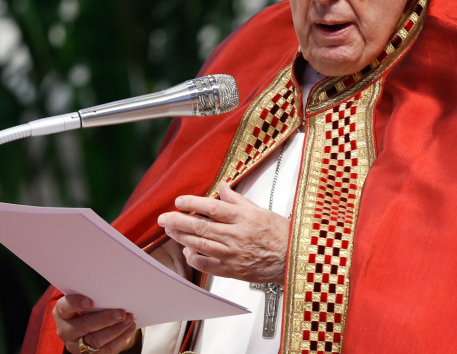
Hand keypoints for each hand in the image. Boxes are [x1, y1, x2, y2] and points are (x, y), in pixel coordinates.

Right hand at [53, 295, 137, 352]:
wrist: (88, 328)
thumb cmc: (89, 309)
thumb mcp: (87, 302)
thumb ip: (95, 298)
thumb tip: (115, 293)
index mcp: (62, 313)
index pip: (65, 307)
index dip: (76, 304)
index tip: (90, 302)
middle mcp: (65, 330)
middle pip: (83, 326)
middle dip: (104, 319)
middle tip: (121, 313)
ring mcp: (75, 345)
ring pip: (95, 340)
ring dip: (115, 330)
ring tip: (128, 320)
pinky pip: (105, 350)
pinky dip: (120, 339)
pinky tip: (129, 329)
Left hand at [158, 182, 289, 284]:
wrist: (292, 259)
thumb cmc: (280, 235)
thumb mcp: (260, 210)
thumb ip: (237, 199)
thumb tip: (222, 186)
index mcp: (244, 218)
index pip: (213, 208)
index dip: (193, 203)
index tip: (179, 200)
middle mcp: (236, 236)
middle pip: (201, 227)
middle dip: (179, 221)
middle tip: (164, 217)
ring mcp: (233, 254)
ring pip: (200, 244)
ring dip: (182, 237)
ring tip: (170, 230)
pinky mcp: (232, 270)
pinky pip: (207, 265)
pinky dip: (194, 258)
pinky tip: (187, 250)